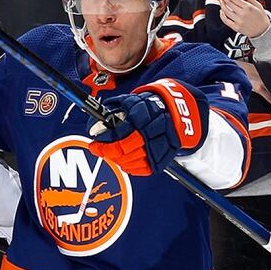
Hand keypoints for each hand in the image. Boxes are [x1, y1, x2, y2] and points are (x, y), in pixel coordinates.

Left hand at [87, 79, 208, 175]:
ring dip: (118, 161)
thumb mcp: (130, 101)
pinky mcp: (163, 156)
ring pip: (133, 162)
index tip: (94, 145)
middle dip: (108, 153)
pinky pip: (144, 168)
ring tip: (113, 155)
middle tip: (101, 151)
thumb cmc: (149, 106)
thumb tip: (95, 125)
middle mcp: (150, 132)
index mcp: (141, 117)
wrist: (176, 111)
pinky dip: (132, 168)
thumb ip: (112, 111)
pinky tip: (125, 162)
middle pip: (124, 151)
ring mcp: (158, 146)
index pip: (117, 135)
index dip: (102, 144)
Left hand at [219, 0, 270, 38]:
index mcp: (248, 7)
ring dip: (222, 5)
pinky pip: (226, 21)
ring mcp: (239, 21)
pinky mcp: (236, 27)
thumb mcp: (258, 5)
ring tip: (221, 2)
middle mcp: (242, 14)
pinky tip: (221, 11)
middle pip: (229, 4)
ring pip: (226, 12)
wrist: (263, 31)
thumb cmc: (261, 18)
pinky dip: (222, 15)